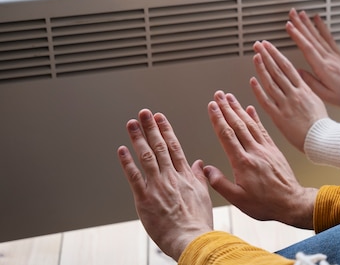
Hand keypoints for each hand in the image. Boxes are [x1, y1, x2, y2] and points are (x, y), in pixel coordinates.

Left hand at [117, 109, 213, 260]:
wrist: (191, 239)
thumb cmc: (198, 222)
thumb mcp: (204, 196)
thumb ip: (198, 177)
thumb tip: (197, 163)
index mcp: (185, 176)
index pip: (174, 147)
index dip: (166, 130)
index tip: (160, 118)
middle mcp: (171, 177)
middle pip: (159, 147)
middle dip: (151, 128)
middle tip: (144, 113)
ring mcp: (157, 186)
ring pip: (146, 157)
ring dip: (138, 138)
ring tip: (132, 124)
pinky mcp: (144, 198)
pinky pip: (134, 176)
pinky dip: (127, 162)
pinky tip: (122, 149)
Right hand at [203, 91, 317, 228]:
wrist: (292, 203)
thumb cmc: (265, 204)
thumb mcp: (238, 199)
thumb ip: (220, 183)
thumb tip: (206, 170)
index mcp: (243, 162)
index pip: (227, 135)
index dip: (218, 119)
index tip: (211, 106)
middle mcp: (254, 151)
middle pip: (237, 125)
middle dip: (226, 108)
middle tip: (218, 94)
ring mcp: (265, 149)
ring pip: (250, 124)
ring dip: (239, 109)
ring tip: (230, 97)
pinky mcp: (274, 149)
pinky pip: (263, 130)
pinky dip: (256, 118)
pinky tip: (250, 109)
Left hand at [250, 39, 327, 151]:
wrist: (322, 139)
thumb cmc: (320, 124)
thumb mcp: (317, 100)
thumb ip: (306, 88)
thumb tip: (300, 79)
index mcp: (303, 89)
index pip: (287, 67)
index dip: (276, 54)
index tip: (268, 46)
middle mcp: (294, 94)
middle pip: (278, 70)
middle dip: (267, 56)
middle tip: (258, 45)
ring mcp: (286, 105)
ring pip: (271, 83)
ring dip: (262, 68)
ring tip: (255, 57)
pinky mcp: (279, 117)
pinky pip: (266, 101)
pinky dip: (259, 91)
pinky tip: (253, 81)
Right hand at [286, 8, 339, 107]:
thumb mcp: (327, 96)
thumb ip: (311, 83)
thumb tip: (298, 72)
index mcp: (324, 68)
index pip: (308, 48)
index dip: (297, 36)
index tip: (289, 26)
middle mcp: (329, 59)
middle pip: (311, 38)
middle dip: (300, 24)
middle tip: (292, 13)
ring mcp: (334, 55)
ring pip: (318, 36)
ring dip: (308, 24)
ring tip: (301, 14)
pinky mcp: (338, 55)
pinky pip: (328, 38)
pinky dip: (322, 28)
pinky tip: (318, 21)